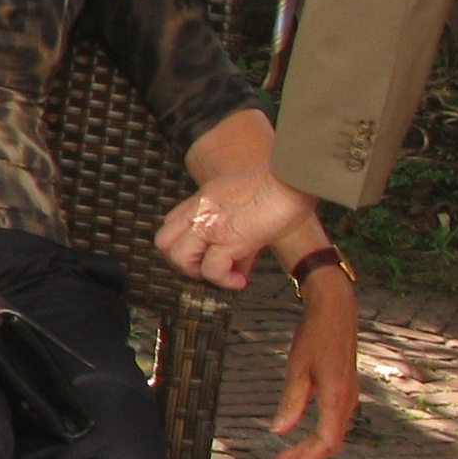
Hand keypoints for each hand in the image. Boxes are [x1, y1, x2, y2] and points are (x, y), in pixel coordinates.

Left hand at [154, 167, 316, 293]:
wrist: (293, 177)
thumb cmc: (281, 187)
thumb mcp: (247, 205)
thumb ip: (236, 232)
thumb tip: (239, 264)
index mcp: (204, 199)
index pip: (172, 223)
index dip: (183, 244)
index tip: (203, 255)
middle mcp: (201, 211)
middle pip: (164, 242)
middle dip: (182, 262)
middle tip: (206, 269)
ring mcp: (211, 225)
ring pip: (179, 257)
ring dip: (198, 273)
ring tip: (222, 276)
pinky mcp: (229, 239)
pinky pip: (212, 270)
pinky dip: (224, 281)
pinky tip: (239, 281)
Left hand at [271, 270, 360, 458]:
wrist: (336, 309)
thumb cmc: (315, 335)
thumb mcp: (297, 367)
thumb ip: (291, 402)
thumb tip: (279, 432)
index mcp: (337, 397)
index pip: (325, 442)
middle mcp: (348, 400)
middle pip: (329, 442)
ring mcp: (349, 395)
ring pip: (332, 433)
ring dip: (309, 448)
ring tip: (286, 458)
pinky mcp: (345, 389)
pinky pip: (333, 421)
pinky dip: (316, 434)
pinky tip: (301, 436)